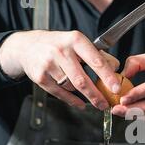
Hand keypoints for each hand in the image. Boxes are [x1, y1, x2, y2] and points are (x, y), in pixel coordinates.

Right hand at [0, 30, 120, 109]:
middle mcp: (61, 51)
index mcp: (75, 40)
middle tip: (105, 104)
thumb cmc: (59, 45)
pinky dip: (72, 100)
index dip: (107, 76)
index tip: (117, 88)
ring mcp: (49, 64)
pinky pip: (60, 93)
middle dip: (95, 95)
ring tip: (87, 93)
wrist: (27, 46)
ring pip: (72, 87)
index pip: (96, 61)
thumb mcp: (78, 43)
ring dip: (82, 93)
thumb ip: (98, 55)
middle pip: (82, 80)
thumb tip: (116, 69)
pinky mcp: (40, 76)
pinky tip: (80, 103)